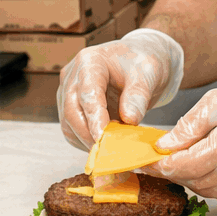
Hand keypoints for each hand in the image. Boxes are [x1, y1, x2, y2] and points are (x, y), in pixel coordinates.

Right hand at [56, 29, 184, 150]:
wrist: (139, 62)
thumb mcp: (147, 74)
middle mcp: (73, 76)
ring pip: (69, 124)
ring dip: (87, 141)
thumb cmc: (142, 62)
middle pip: (71, 111)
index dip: (94, 118)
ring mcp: (69, 92)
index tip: (102, 138)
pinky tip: (106, 145)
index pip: (87, 93)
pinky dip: (87, 141)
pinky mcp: (71, 106)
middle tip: (110, 154)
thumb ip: (137, 95)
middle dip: (89, 135)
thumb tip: (129, 119)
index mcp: (90, 61)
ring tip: (112, 150)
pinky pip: (73, 130)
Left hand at [150, 78, 216, 203]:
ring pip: (204, 189)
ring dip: (191, 176)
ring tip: (188, 157)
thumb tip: (164, 146)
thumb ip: (189, 126)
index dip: (160, 165)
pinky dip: (209, 182)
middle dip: (173, 169)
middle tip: (160, 158)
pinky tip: (211, 165)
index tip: (143, 162)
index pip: (185, 164)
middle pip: (192, 179)